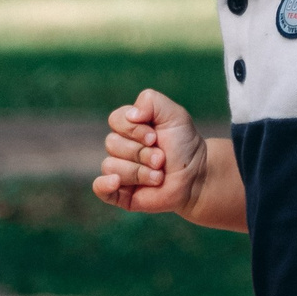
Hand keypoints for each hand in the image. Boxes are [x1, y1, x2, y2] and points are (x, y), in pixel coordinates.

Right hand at [93, 88, 203, 214]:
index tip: (155, 137)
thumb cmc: (184, 144)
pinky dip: (104, 185)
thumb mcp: (174, 114)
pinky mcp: (121, 193)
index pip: (115, 120)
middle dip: (141, 153)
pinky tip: (116, 182)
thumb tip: (130, 115)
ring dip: (139, 172)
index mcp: (128, 126)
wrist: (197, 177)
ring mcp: (119, 170)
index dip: (134, 130)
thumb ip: (150, 101)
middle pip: (112, 144)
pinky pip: (100, 188)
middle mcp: (120, 147)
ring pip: (111, 166)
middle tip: (161, 159)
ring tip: (158, 176)